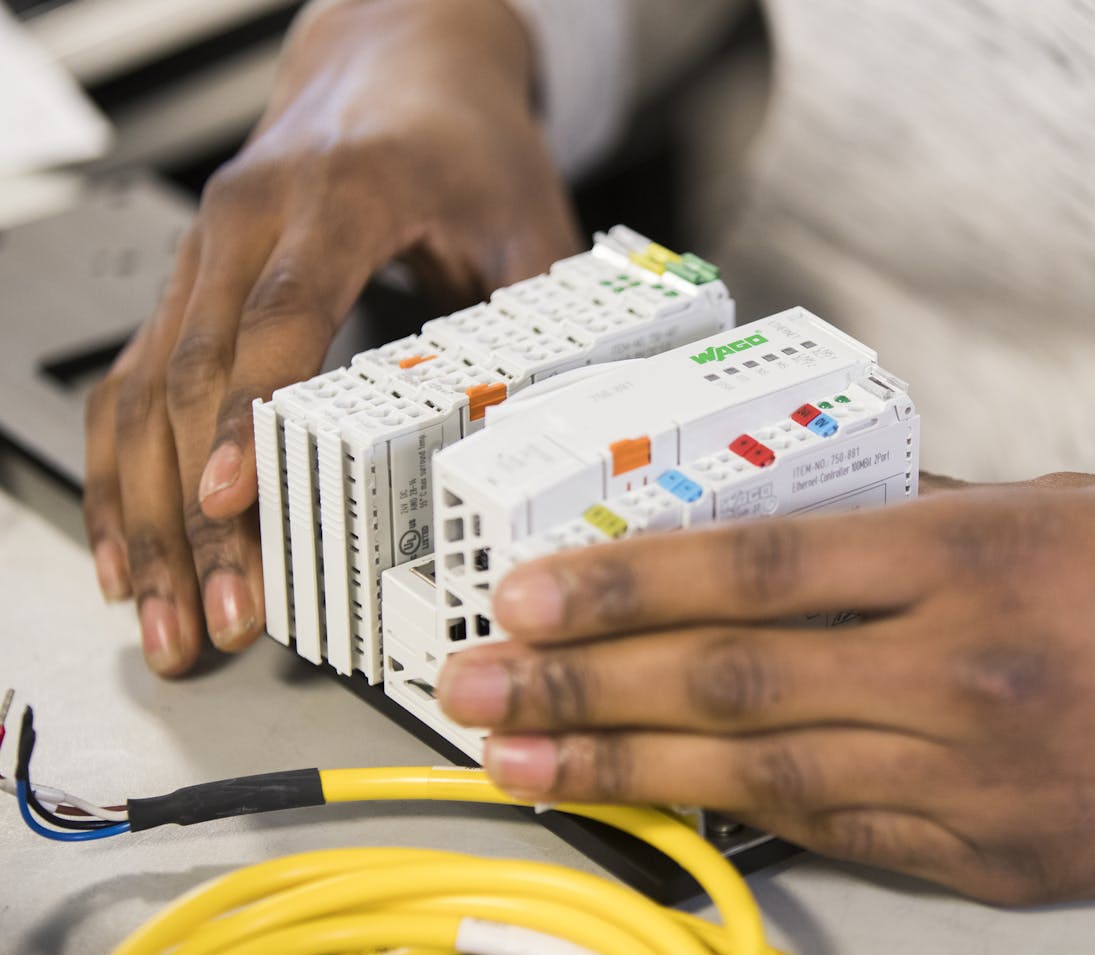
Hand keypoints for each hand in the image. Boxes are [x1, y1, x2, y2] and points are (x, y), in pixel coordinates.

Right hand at [84, 0, 578, 674]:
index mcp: (341, 194)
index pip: (281, 314)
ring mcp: (205, 252)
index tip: (233, 502)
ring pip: (142, 392)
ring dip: (146, 515)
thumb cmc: (463, 137)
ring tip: (165, 616)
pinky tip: (129, 548)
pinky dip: (123, 472)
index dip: (252, 416)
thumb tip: (565, 434)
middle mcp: (249, 219)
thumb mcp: (529, 217)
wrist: (397, 60)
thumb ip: (541, 319)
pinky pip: (130, 383)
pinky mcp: (190, 284)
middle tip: (219, 613)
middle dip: (199, 512)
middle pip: (196, 375)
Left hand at [437, 474, 1094, 903]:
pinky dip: (749, 822)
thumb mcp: (1063, 505)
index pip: (756, 566)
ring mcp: (987, 779)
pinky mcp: (1012, 859)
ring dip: (630, 768)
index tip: (527, 596)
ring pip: (768, 773)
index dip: (626, 586)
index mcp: (977, 556)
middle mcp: (967, 669)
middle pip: (734, 678)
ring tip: (523, 764)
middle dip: (584, 688)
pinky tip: (664, 812)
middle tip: (473, 695)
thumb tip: (800, 521)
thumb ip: (920, 519)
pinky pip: (853, 835)